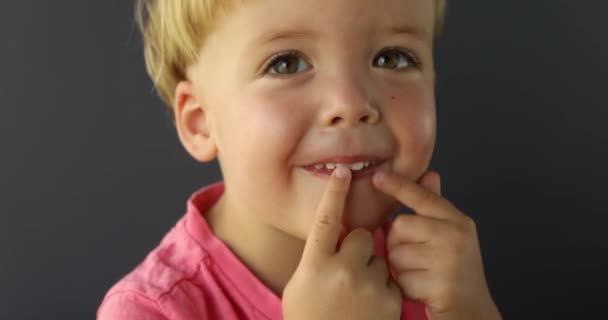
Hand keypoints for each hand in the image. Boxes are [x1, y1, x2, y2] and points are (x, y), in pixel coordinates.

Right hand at [282, 167, 401, 319]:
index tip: (343, 171)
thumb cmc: (310, 318)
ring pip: (378, 257)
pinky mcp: (388, 300)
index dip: (334, 193)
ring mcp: (366, 286)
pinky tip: (370, 307)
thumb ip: (316, 258)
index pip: (324, 220)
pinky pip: (390, 279)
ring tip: (357, 296)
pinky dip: (383, 289)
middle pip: (360, 236)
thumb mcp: (301, 286)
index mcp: (314, 265)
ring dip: (371, 269)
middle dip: (358, 246)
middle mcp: (340, 271)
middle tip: (347, 270)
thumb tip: (331, 234)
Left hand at [373, 170, 501, 319]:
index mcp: (457, 221)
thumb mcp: (450, 235)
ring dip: (401, 268)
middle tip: (417, 259)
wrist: (474, 311)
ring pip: (396, 253)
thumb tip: (429, 174)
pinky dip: (406, 287)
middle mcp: (456, 236)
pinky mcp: (441, 285)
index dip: (398, 185)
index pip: (422, 196)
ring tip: (421, 275)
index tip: (377, 177)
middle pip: (400, 226)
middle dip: (398, 244)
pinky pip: (401, 279)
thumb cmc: (456, 272)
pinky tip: (423, 290)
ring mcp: (449, 260)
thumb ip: (435, 207)